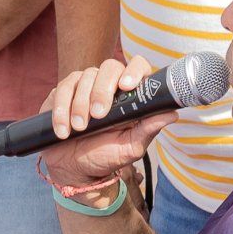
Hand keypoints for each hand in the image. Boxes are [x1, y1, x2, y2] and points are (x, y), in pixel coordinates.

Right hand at [38, 55, 172, 187]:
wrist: (74, 167)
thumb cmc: (106, 155)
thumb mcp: (130, 147)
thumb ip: (148, 130)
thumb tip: (171, 115)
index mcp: (131, 94)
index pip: (138, 67)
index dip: (134, 71)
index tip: (127, 86)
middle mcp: (110, 84)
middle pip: (109, 67)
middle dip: (102, 90)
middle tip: (98, 115)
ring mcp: (86, 84)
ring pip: (84, 77)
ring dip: (80, 105)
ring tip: (79, 128)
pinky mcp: (63, 91)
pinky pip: (62, 89)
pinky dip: (61, 109)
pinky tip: (63, 129)